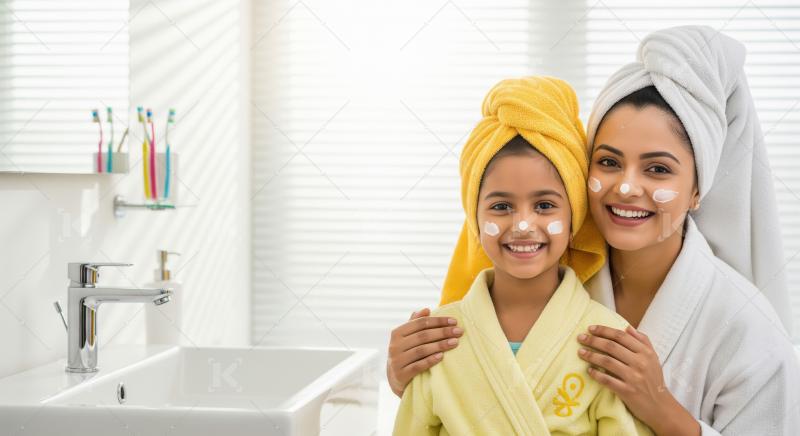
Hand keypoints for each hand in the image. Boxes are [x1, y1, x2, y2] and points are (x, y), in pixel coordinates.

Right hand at [387, 308, 462, 396]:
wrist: (395, 378)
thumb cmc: (406, 353)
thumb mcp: (407, 337)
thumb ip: (415, 323)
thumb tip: (427, 309)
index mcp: (397, 333)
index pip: (420, 323)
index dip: (438, 321)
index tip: (454, 321)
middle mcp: (395, 345)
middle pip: (422, 336)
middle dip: (443, 332)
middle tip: (459, 331)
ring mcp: (397, 360)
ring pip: (421, 350)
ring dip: (440, 345)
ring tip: (455, 342)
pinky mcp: (401, 375)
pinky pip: (418, 366)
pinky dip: (430, 360)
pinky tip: (442, 356)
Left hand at [577, 325, 698, 435]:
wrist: (660, 406)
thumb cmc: (654, 379)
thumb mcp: (653, 357)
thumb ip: (642, 340)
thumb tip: (626, 327)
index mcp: (645, 352)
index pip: (621, 336)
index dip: (604, 330)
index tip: (590, 328)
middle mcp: (640, 363)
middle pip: (612, 347)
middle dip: (593, 340)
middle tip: (580, 338)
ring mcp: (633, 377)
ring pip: (607, 361)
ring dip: (591, 356)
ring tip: (580, 352)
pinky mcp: (627, 391)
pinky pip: (607, 380)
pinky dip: (596, 374)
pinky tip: (589, 370)